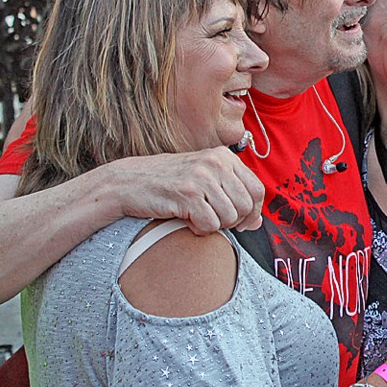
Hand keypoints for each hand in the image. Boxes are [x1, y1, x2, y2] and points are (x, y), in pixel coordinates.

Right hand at [104, 147, 263, 233]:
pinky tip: (186, 220)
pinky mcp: (187, 194)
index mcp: (224, 156)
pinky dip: (199, 230)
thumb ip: (233, 195)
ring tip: (196, 217)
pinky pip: (210, 225)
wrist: (128, 183)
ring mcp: (202, 177)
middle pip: (246, 206)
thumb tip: (258, 223)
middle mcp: (216, 163)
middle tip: (213, 221)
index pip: (257, 189)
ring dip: (214, 225)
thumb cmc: (169, 184)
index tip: (242, 223)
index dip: (253, 212)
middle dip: (234, 222)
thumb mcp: (205, 180)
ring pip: (230, 218)